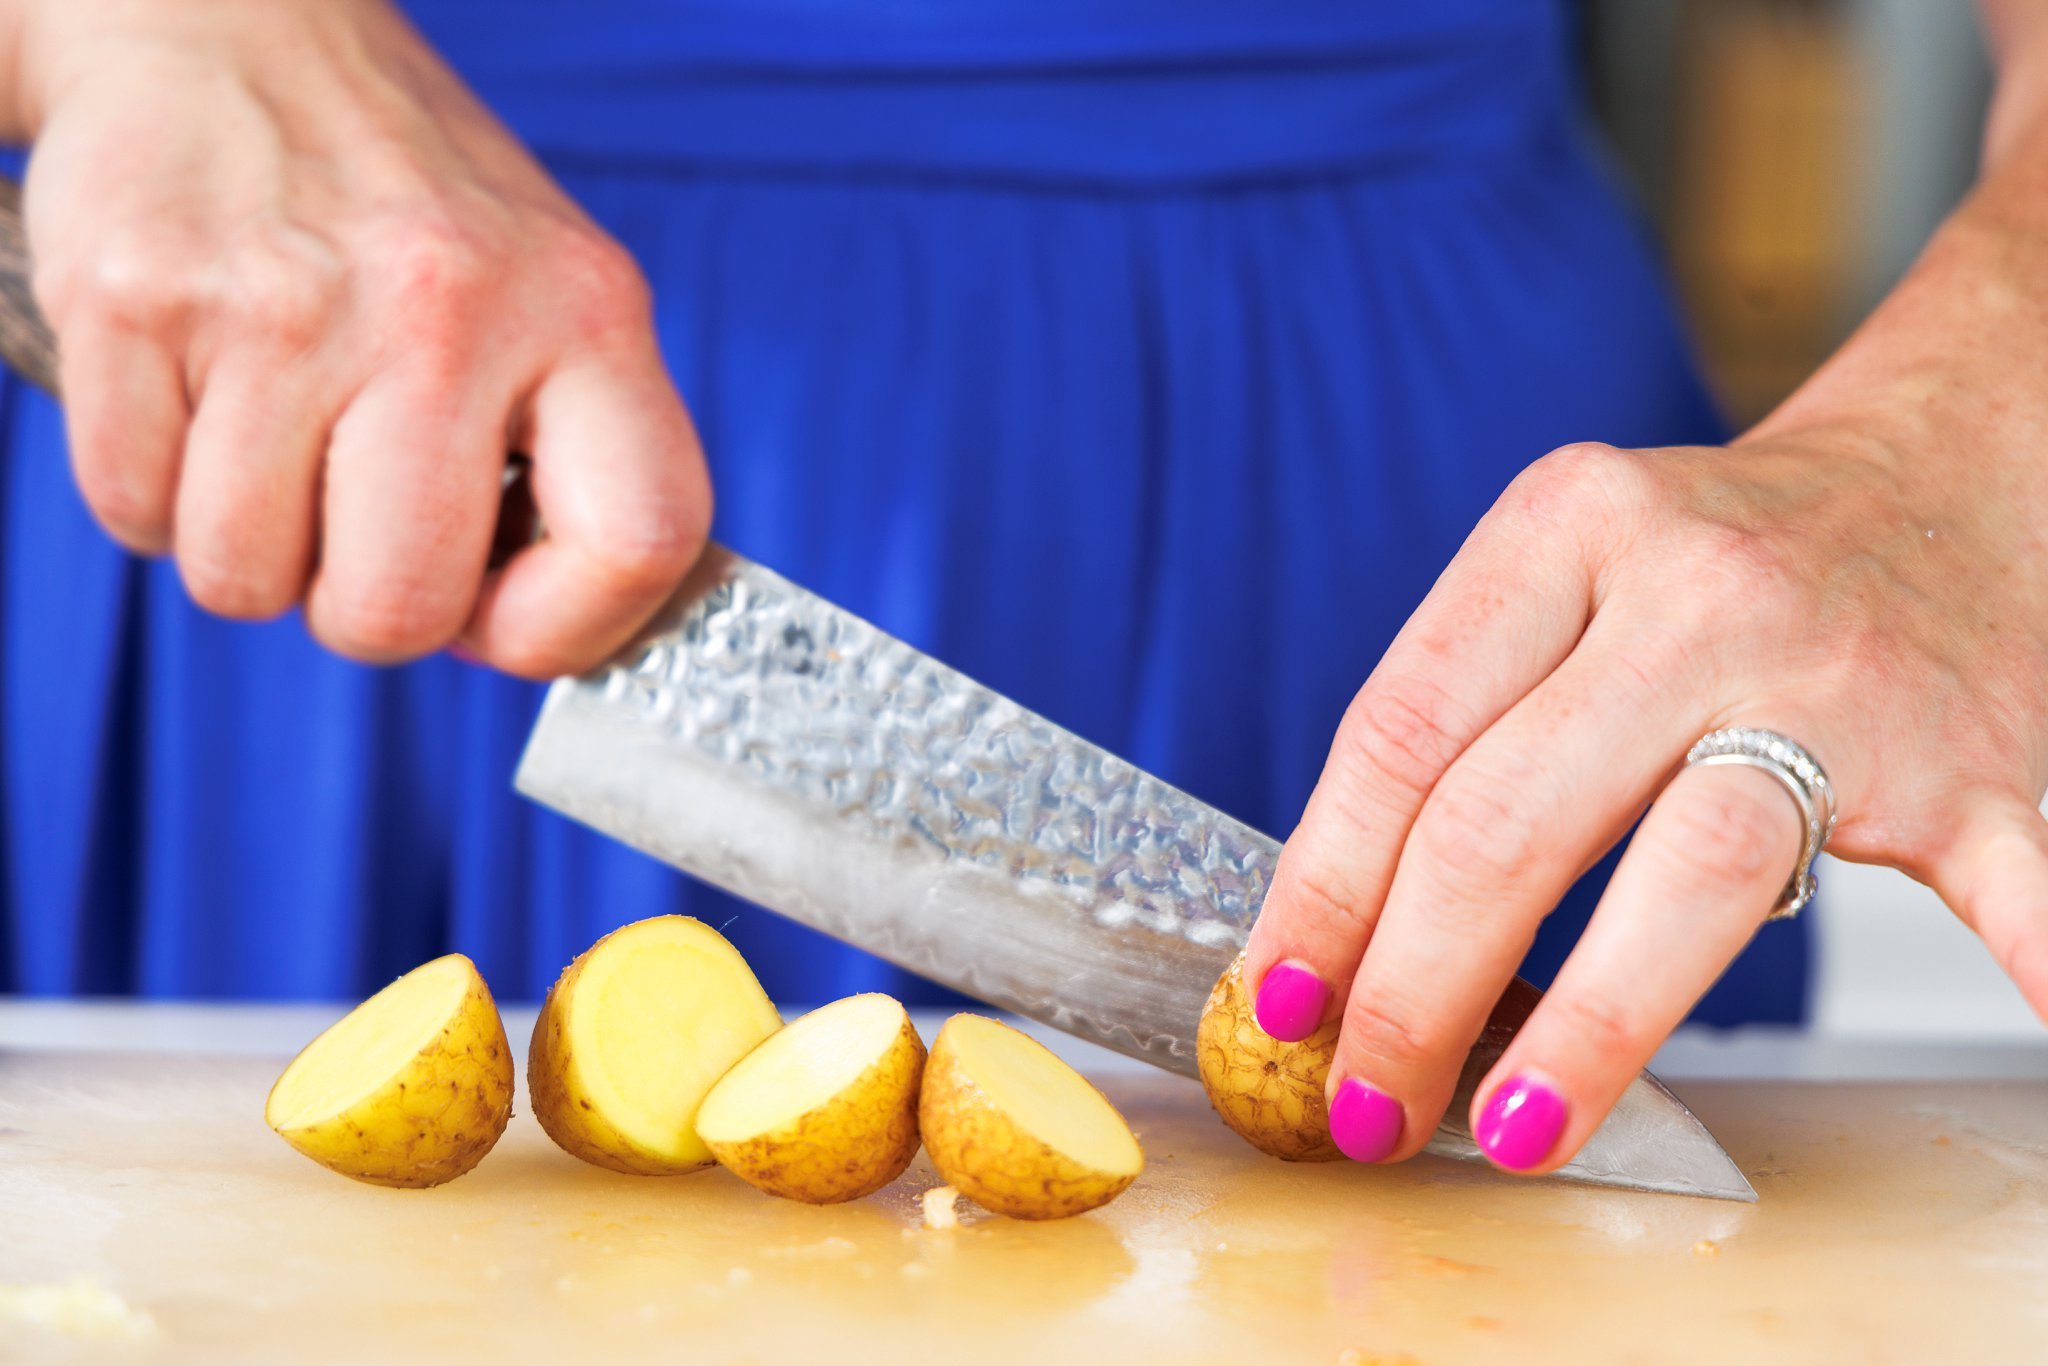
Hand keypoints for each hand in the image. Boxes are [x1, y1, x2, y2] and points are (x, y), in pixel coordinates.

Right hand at [18, 0, 706, 674]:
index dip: (564, 629)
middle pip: (397, 611)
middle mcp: (450, 305)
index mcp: (589, 313)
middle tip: (357, 531)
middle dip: (363, 611)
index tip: (501, 609)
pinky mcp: (141, 295)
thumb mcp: (557, 299)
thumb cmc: (410, 213)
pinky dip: (153, 492)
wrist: (233, 33)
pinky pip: (134, 513)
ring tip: (275, 438)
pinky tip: (201, 402)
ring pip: (243, 578)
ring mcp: (289, 302)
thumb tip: (552, 635)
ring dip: (248, 547)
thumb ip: (582, 459)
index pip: (642, 543)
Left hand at [1242, 430, 2047, 1172]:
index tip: (1276, 1002)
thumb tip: (1336, 937)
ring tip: (1508, 1126)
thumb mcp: (1564, 567)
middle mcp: (1698, 593)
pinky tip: (2003, 1081)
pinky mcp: (1980, 762)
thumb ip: (1465, 717)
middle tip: (1364, 1104)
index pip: (1403, 733)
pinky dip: (2016, 982)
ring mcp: (1844, 680)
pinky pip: (1998, 889)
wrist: (1948, 469)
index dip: (1322, 885)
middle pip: (1510, 819)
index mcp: (1570, 529)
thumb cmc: (1713, 559)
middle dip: (1413, 990)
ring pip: (1694, 873)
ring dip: (1588, 1027)